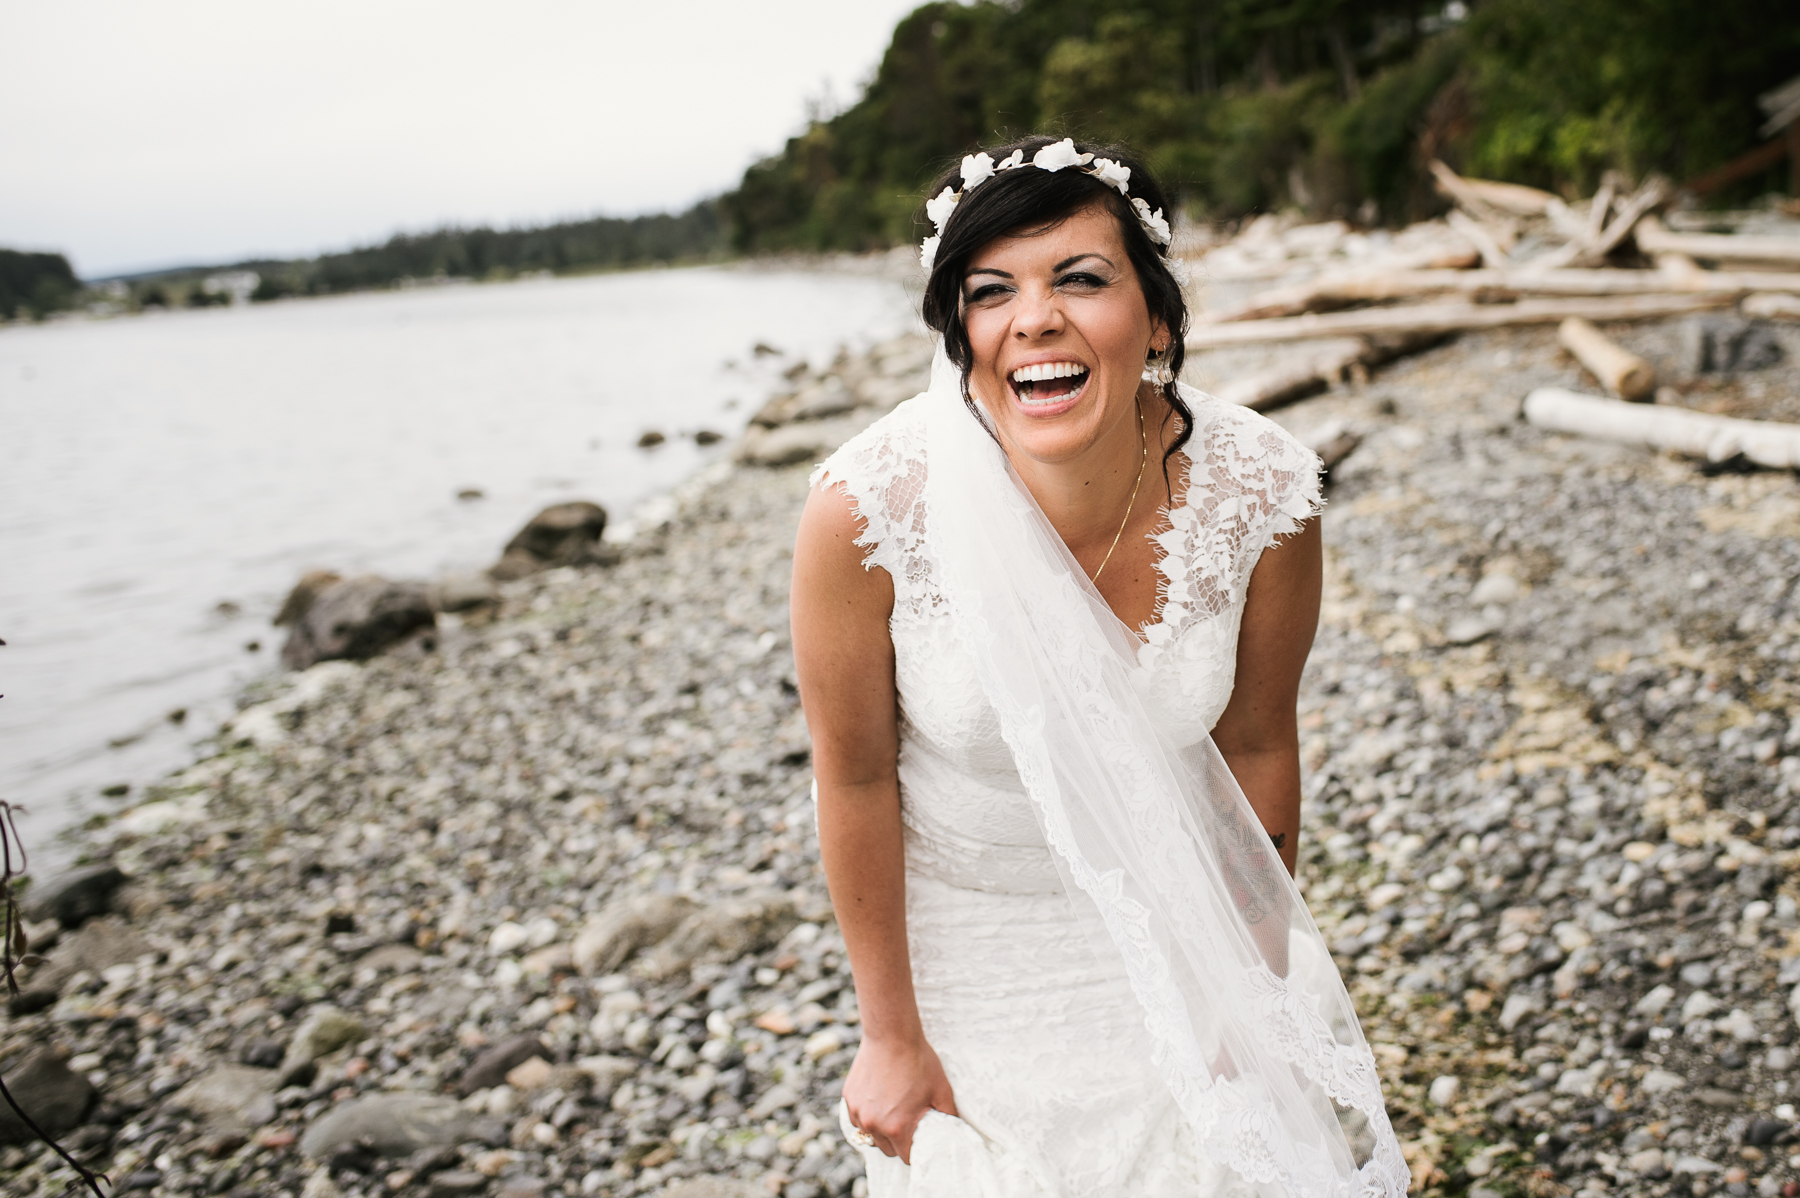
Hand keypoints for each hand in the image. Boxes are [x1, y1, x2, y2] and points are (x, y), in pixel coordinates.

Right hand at [842, 1033, 956, 1163]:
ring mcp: (858, 1113)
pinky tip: (878, 1099)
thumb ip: (949, 1117)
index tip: (921, 1140)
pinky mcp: (848, 1099)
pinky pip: (858, 1118)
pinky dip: (867, 1115)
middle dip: (898, 1142)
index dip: (916, 1151)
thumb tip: (955, 1131)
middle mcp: (874, 1125)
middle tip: (908, 1122)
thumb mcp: (942, 1090)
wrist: (892, 1034)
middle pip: (887, 1150)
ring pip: (870, 1135)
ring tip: (893, 1109)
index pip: (907, 1158)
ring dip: (880, 1129)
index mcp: (898, 1128)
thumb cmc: (919, 1061)